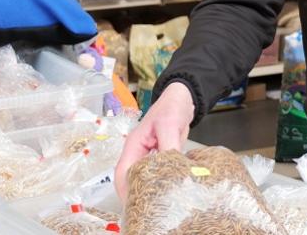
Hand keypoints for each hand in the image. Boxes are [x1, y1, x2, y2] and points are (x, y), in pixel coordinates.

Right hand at [114, 81, 194, 199]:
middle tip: (148, 207)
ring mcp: (150, 155)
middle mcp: (139, 153)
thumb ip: (168, 145)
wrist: (183, 99)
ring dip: (150, 187)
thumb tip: (170, 165)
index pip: (123, 171)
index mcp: (134, 145)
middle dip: (136, 192)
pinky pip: (160, 172)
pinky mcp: (162, 157)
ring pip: (146, 176)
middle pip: (132, 177)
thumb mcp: (168, 125)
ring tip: (158, 202)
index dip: (124, 188)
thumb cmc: (171, 107)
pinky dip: (164, 180)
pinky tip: (171, 188)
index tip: (132, 202)